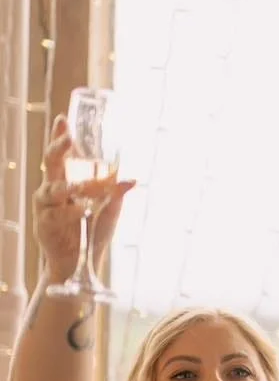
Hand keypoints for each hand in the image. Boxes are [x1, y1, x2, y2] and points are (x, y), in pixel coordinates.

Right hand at [31, 116, 134, 275]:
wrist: (79, 262)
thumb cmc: (91, 231)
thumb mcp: (109, 210)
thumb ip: (115, 194)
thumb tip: (132, 179)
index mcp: (64, 181)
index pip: (61, 155)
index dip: (59, 136)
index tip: (63, 119)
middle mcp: (51, 189)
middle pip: (50, 163)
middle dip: (58, 148)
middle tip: (67, 137)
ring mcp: (46, 206)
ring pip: (55, 188)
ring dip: (73, 185)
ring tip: (85, 186)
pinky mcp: (45, 224)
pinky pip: (58, 214)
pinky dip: (73, 211)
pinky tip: (84, 210)